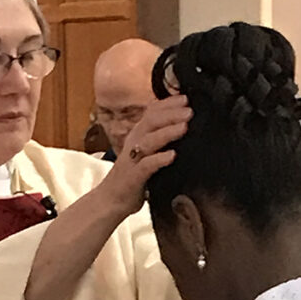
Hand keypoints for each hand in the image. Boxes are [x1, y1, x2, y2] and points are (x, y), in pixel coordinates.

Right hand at [97, 95, 190, 216]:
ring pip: (149, 141)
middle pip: (151, 122)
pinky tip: (172, 155)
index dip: (168, 104)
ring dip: (167, 132)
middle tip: (190, 110)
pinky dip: (159, 159)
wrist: (110, 201)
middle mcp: (134, 143)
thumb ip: (160, 140)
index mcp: (138, 136)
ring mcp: (133, 160)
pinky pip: (146, 166)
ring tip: (184, 126)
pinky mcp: (134, 177)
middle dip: (171, 114)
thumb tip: (185, 127)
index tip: (186, 98)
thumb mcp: (147, 154)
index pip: (152, 113)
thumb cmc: (133, 177)